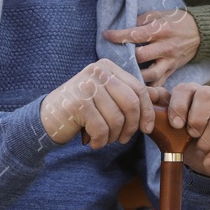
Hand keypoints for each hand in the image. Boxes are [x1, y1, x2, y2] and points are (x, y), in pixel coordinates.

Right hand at [40, 59, 168, 148]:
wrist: (46, 119)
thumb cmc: (81, 110)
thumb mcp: (108, 98)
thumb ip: (132, 95)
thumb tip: (163, 96)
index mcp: (106, 67)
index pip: (138, 89)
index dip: (147, 112)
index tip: (146, 129)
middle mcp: (97, 71)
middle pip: (131, 103)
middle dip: (131, 127)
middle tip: (123, 139)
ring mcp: (86, 86)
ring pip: (117, 119)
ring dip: (113, 136)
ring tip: (104, 139)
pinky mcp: (77, 104)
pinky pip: (102, 129)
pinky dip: (100, 141)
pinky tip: (93, 143)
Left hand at [103, 8, 201, 84]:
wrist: (200, 33)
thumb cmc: (176, 21)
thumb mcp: (159, 14)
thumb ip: (141, 21)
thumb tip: (123, 29)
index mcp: (161, 30)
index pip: (136, 34)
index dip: (119, 36)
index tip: (106, 35)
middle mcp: (165, 47)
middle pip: (141, 56)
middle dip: (126, 57)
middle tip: (113, 58)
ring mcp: (170, 62)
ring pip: (151, 75)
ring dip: (135, 76)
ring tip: (122, 75)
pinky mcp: (172, 71)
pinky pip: (159, 85)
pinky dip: (148, 89)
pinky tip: (136, 89)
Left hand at [163, 82, 209, 177]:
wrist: (206, 157)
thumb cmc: (184, 136)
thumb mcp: (168, 125)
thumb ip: (158, 109)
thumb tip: (147, 93)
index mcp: (193, 91)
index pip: (185, 89)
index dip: (179, 106)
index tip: (175, 126)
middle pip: (206, 96)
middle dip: (196, 119)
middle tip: (191, 136)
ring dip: (206, 141)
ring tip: (200, 150)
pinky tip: (208, 160)